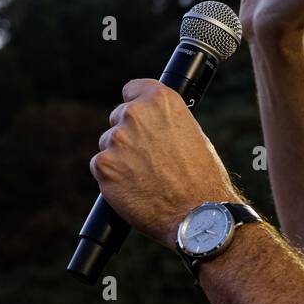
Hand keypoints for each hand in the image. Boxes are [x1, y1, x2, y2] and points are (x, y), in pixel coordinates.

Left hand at [89, 79, 242, 251]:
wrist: (197, 213)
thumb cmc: (202, 177)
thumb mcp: (192, 134)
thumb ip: (164, 122)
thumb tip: (149, 124)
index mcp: (161, 100)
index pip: (132, 89)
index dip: (135, 104)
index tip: (138, 116)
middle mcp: (136, 114)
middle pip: (118, 117)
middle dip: (129, 135)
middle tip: (149, 158)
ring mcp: (116, 139)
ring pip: (109, 144)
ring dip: (121, 157)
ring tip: (147, 177)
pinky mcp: (103, 165)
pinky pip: (102, 166)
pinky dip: (114, 178)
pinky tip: (135, 188)